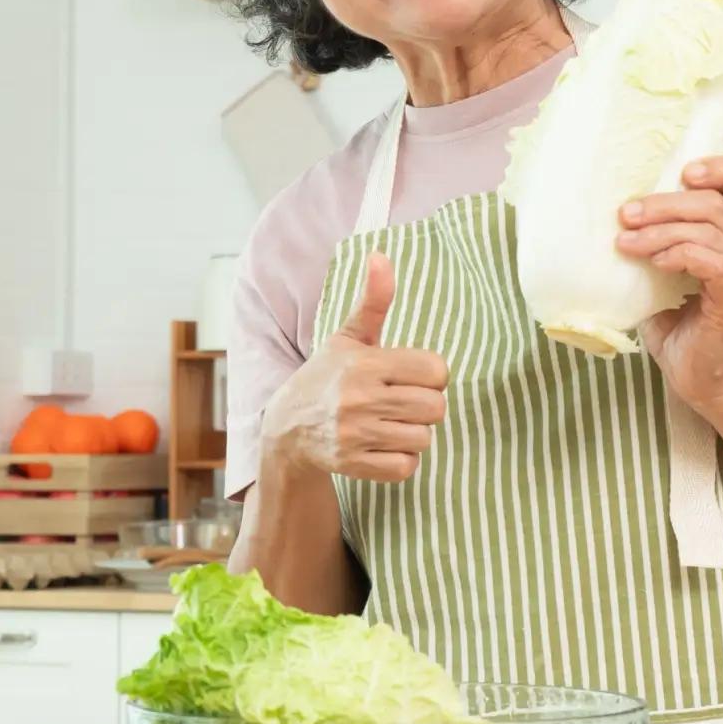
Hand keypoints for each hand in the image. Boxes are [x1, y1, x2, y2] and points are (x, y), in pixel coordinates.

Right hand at [260, 251, 448, 483]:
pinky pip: (406, 467)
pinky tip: (385, 445)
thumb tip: (381, 256)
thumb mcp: (348, 338)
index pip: (435, 370)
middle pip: (435, 407)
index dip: (431, 374)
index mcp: (365, 363)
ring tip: (393, 423)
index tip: (413, 376)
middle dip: (426, 405)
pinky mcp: (353, 465)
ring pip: (423, 438)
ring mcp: (355, 435)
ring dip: (415, 433)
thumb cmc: (327, 376)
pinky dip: (402, 459)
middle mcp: (359, 399)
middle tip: (405, 401)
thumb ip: (373, 301)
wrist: (286, 428)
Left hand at [617, 157, 722, 409]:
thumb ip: (653, 238)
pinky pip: (712, 263)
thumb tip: (613, 210)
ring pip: (708, 230)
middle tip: (625, 214)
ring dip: (660, 232)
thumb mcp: (661, 269)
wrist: (696, 376)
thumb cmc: (677, 321)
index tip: (684, 172)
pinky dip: (680, 255)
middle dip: (663, 203)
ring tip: (626, 243)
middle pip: (714, 203)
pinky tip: (655, 264)